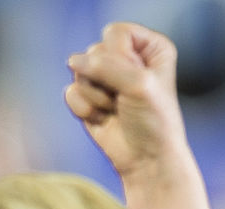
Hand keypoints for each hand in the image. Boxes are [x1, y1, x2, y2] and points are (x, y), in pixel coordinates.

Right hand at [65, 22, 224, 208]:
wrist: (145, 160)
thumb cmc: (153, 122)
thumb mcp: (138, 85)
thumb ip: (104, 65)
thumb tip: (71, 60)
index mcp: (149, 47)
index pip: (115, 33)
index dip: (119, 57)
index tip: (137, 81)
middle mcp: (126, 58)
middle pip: (94, 51)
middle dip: (106, 81)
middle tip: (125, 101)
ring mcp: (105, 78)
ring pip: (80, 73)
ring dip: (97, 98)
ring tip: (116, 111)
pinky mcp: (88, 97)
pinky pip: (71, 93)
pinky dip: (85, 110)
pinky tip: (104, 119)